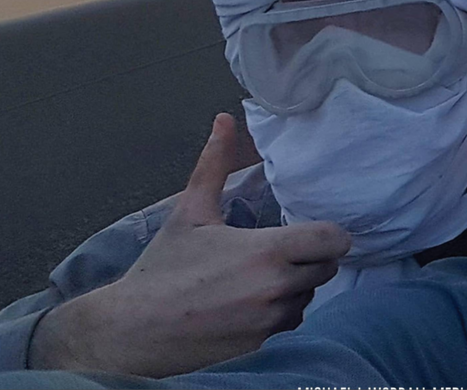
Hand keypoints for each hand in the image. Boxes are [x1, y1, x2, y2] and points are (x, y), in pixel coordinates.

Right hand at [30, 113, 350, 376]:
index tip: (314, 233)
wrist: (131, 331)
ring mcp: (272, 322)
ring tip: (257, 280)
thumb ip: (214, 165)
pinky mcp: (264, 347)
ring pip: (308, 298)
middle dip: (310, 260)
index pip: (335, 240)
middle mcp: (278, 288)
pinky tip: (249, 306)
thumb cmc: (162, 269)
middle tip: (280, 254)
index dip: (331, 235)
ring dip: (295, 288)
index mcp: (267, 251)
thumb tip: (225, 119)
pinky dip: (279, 314)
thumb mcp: (190, 212)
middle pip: (326, 269)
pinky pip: (290, 324)